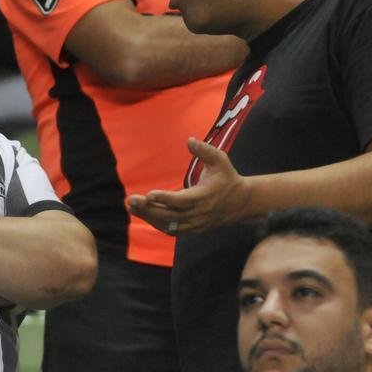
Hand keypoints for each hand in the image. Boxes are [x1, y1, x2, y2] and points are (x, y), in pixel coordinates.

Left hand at [127, 137, 251, 234]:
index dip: (165, 199)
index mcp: (204, 197)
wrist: (240, 203)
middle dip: (149, 209)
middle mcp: (198, 214)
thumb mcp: (220, 160)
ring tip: (131, 206)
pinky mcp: (192, 230)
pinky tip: (143, 213)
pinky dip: (156, 223)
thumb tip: (189, 140)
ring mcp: (195, 225)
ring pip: (168, 226)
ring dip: (149, 217)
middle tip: (130, 200)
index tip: (149, 194)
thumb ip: (205, 150)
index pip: (182, 201)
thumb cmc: (227, 178)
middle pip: (170, 216)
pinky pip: (171, 230)